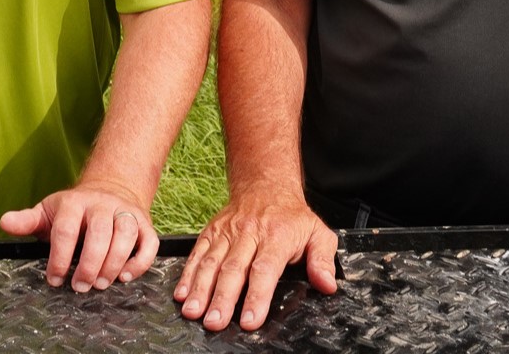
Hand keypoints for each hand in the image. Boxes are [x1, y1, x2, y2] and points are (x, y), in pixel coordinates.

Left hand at [0, 181, 157, 291]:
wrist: (110, 188)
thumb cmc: (73, 211)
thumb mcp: (48, 212)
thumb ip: (27, 220)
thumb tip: (4, 223)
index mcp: (74, 202)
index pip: (66, 230)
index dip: (60, 257)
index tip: (54, 279)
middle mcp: (102, 205)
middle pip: (99, 232)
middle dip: (90, 263)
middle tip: (80, 286)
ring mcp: (125, 212)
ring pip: (126, 234)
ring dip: (115, 262)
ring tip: (101, 283)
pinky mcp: (145, 223)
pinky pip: (149, 242)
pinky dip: (141, 261)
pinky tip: (125, 276)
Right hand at [175, 192, 338, 330]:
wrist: (266, 185)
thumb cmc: (291, 217)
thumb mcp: (318, 233)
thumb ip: (323, 260)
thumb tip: (327, 285)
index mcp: (276, 236)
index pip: (264, 269)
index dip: (256, 295)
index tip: (249, 319)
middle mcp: (249, 233)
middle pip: (233, 269)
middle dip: (222, 298)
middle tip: (215, 323)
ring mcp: (227, 232)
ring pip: (211, 262)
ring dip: (200, 289)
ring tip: (194, 312)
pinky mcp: (211, 232)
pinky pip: (197, 253)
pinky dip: (187, 274)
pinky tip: (181, 294)